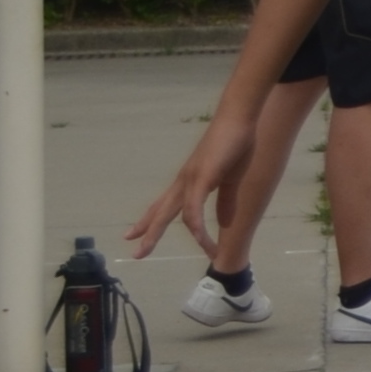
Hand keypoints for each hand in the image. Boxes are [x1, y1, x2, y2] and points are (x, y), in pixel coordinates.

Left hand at [127, 103, 265, 267]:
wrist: (238, 118)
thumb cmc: (235, 142)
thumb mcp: (230, 178)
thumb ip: (226, 200)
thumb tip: (223, 222)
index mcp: (188, 181)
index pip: (162, 204)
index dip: (148, 220)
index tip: (132, 234)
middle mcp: (183, 182)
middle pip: (160, 212)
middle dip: (147, 233)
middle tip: (136, 253)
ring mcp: (190, 179)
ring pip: (170, 213)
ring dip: (161, 234)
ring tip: (160, 252)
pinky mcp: (202, 178)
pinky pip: (194, 208)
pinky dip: (196, 226)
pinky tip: (199, 238)